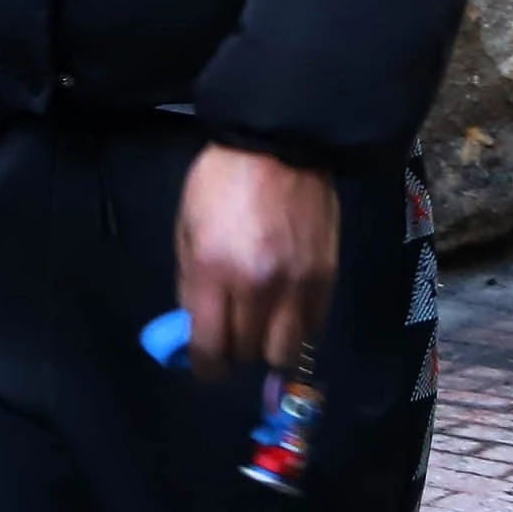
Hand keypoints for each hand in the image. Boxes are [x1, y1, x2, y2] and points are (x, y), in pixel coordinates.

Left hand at [175, 145, 339, 376]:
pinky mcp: (325, 278)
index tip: (205, 367)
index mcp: (213, 271)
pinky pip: (312, 329)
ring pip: (284, 353)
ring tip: (260, 333)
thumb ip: (190, 283)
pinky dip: (296, 331)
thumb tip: (195, 327)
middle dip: (234, 355)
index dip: (205, 367)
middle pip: (246, 353)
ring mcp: (295, 285)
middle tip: (230, 341)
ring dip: (268, 349)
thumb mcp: (186, 227)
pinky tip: (285, 315)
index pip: (210, 345)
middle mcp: (256, 286)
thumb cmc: (221, 182)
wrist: (279, 144)